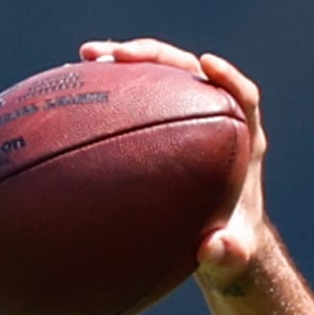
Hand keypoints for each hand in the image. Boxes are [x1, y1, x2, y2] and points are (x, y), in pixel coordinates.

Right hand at [80, 37, 270, 290]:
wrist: (215, 244)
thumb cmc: (229, 247)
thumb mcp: (232, 258)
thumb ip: (229, 254)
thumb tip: (213, 249)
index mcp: (244, 142)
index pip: (243, 97)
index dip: (228, 77)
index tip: (207, 65)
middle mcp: (216, 120)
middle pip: (190, 71)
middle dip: (157, 56)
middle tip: (121, 55)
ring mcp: (184, 119)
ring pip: (157, 77)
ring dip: (124, 61)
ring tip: (86, 57)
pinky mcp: (158, 126)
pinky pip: (132, 99)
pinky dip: (105, 90)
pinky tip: (69, 87)